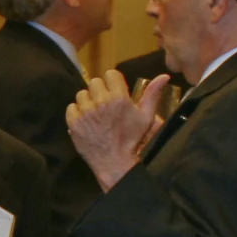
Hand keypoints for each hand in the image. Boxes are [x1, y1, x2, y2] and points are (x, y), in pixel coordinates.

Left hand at [66, 74, 169, 191]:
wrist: (115, 161)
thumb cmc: (132, 139)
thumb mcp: (146, 117)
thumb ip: (153, 94)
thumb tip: (164, 75)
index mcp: (119, 98)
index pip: (110, 74)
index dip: (112, 82)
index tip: (114, 91)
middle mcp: (101, 102)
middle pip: (94, 82)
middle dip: (100, 91)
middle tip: (104, 104)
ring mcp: (86, 112)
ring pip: (82, 94)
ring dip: (88, 101)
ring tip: (95, 114)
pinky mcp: (74, 122)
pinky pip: (71, 107)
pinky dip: (77, 113)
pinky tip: (86, 121)